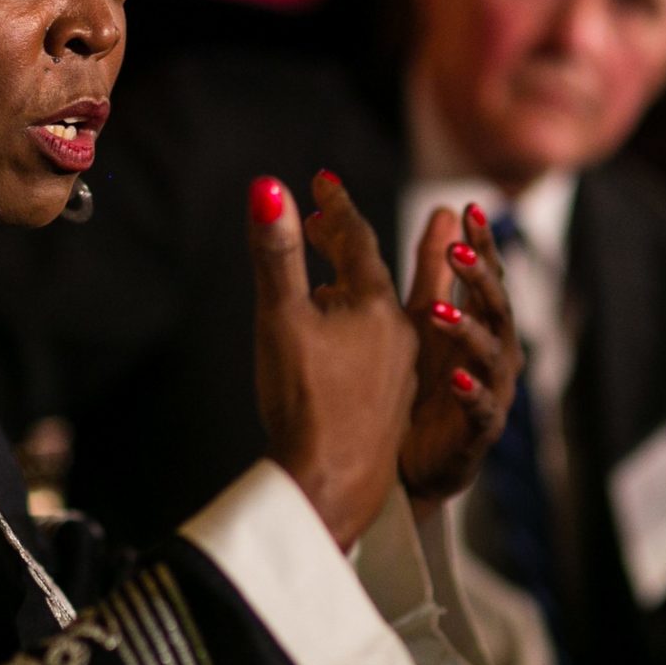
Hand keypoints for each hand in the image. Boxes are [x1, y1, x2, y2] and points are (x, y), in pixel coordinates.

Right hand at [248, 171, 416, 548]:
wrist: (332, 486)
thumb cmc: (305, 401)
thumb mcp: (281, 318)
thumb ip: (277, 253)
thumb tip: (268, 187)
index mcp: (374, 306)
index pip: (355, 238)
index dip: (334, 206)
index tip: (322, 179)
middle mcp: (397, 334)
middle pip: (368, 274)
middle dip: (341, 243)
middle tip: (316, 219)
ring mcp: (397, 372)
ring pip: (374, 315)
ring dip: (348, 289)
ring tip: (323, 279)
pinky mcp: (389, 406)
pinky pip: (376, 350)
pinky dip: (354, 331)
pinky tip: (335, 347)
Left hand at [398, 203, 522, 505]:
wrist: (411, 463)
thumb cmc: (425, 383)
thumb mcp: (423, 318)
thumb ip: (432, 267)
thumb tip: (442, 209)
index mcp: (482, 324)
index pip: (488, 276)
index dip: (483, 243)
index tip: (469, 208)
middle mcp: (495, 354)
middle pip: (496, 308)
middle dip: (479, 278)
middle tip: (456, 250)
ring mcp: (492, 392)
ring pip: (491, 355)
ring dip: (467, 330)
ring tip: (437, 310)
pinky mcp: (479, 433)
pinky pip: (480, 410)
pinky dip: (470, 393)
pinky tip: (454, 378)